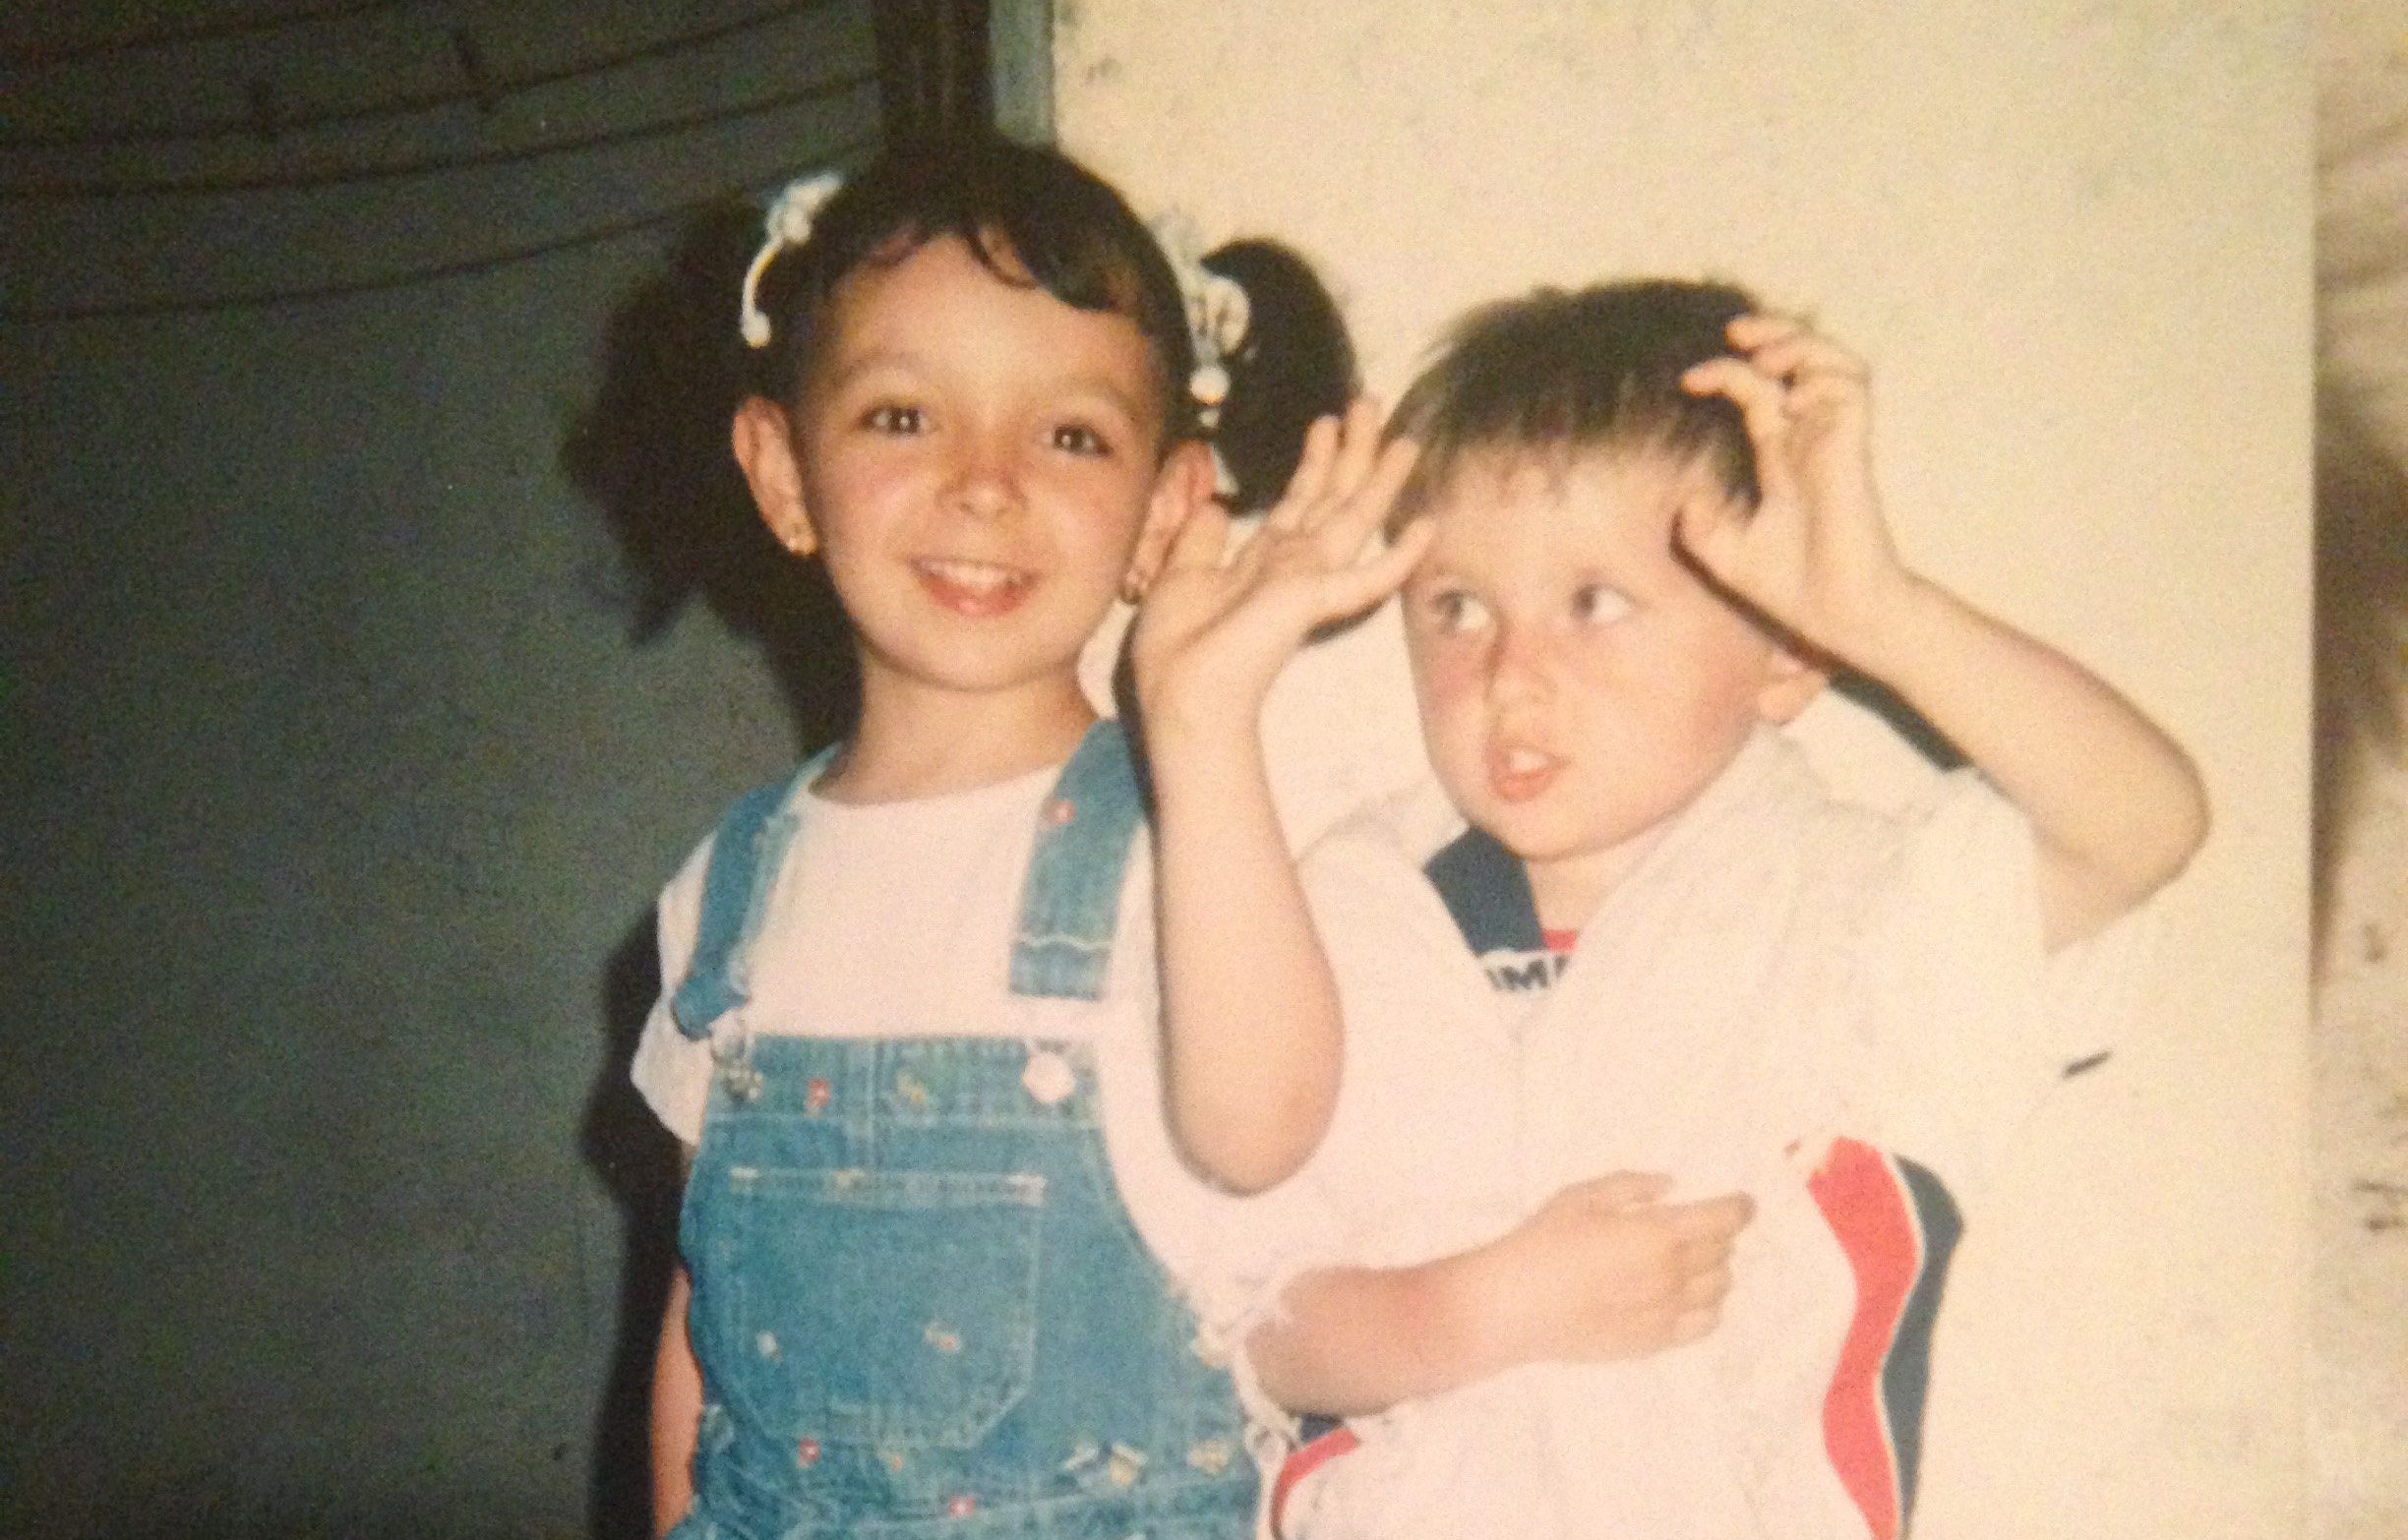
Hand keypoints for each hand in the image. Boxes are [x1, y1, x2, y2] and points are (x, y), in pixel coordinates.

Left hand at [1130, 399, 1427, 741]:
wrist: (1181, 693)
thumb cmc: (1178, 649)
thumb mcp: (1180, 576)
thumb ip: (1201, 540)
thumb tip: (1215, 506)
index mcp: (1264, 562)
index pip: (1298, 502)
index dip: (1313, 461)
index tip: (1326, 422)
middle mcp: (1294, 566)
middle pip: (1333, 497)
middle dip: (1352, 450)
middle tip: (1370, 402)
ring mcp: (1310, 582)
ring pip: (1353, 517)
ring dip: (1379, 477)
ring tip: (1404, 437)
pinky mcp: (1315, 600)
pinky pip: (1367, 577)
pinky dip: (1398, 555)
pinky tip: (1426, 526)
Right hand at [1466, 1173, 1751, 1367]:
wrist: (1515, 1307)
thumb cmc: (1543, 1243)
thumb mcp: (1581, 1197)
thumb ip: (1631, 1186)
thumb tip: (1671, 1187)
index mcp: (1656, 1234)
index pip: (1722, 1220)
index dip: (1739, 1208)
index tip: (1744, 1202)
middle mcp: (1671, 1275)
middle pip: (1722, 1252)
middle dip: (1720, 1234)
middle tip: (1700, 1226)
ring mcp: (1666, 1313)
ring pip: (1719, 1288)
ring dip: (1714, 1268)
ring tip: (1690, 1259)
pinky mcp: (1656, 1342)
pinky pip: (1704, 1324)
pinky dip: (1708, 1305)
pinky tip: (1687, 1295)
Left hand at [1675, 315, 1911, 666]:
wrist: (1834, 613)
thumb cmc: (1791, 587)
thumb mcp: (1725, 553)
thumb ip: (1700, 525)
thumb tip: (1682, 501)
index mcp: (1781, 455)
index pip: (1758, 391)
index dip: (1726, 373)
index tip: (1687, 382)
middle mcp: (1809, 439)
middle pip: (1801, 361)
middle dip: (1772, 332)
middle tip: (1735, 331)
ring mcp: (1834, 440)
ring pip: (1833, 362)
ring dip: (1799, 344)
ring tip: (1764, 354)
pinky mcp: (1853, 448)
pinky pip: (1851, 388)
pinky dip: (1821, 375)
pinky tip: (1791, 393)